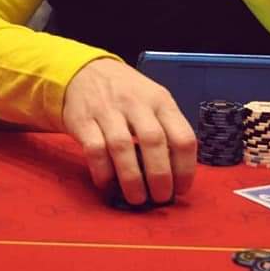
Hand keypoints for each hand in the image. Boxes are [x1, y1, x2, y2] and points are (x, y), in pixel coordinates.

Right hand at [62, 57, 196, 203]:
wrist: (85, 71)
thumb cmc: (127, 93)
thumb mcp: (153, 100)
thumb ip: (166, 128)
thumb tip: (177, 173)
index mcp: (161, 100)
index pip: (183, 136)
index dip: (185, 168)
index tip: (181, 189)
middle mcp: (137, 103)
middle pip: (154, 142)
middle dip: (160, 176)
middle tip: (160, 198)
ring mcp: (108, 110)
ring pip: (123, 148)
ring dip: (132, 179)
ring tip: (137, 199)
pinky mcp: (83, 120)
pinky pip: (95, 151)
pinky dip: (103, 173)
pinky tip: (109, 185)